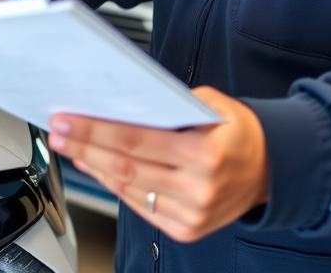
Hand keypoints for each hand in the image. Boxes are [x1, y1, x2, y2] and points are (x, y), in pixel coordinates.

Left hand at [48, 87, 268, 242]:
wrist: (272, 170)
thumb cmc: (239, 131)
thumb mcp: (214, 104)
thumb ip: (173, 102)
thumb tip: (126, 101)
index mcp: (205, 152)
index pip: (135, 140)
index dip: (95, 130)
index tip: (68, 119)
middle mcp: (198, 187)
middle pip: (125, 166)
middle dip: (85, 146)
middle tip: (58, 131)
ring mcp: (192, 214)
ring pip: (129, 188)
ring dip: (94, 167)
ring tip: (73, 146)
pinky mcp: (187, 229)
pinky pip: (141, 207)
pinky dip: (115, 186)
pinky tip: (99, 168)